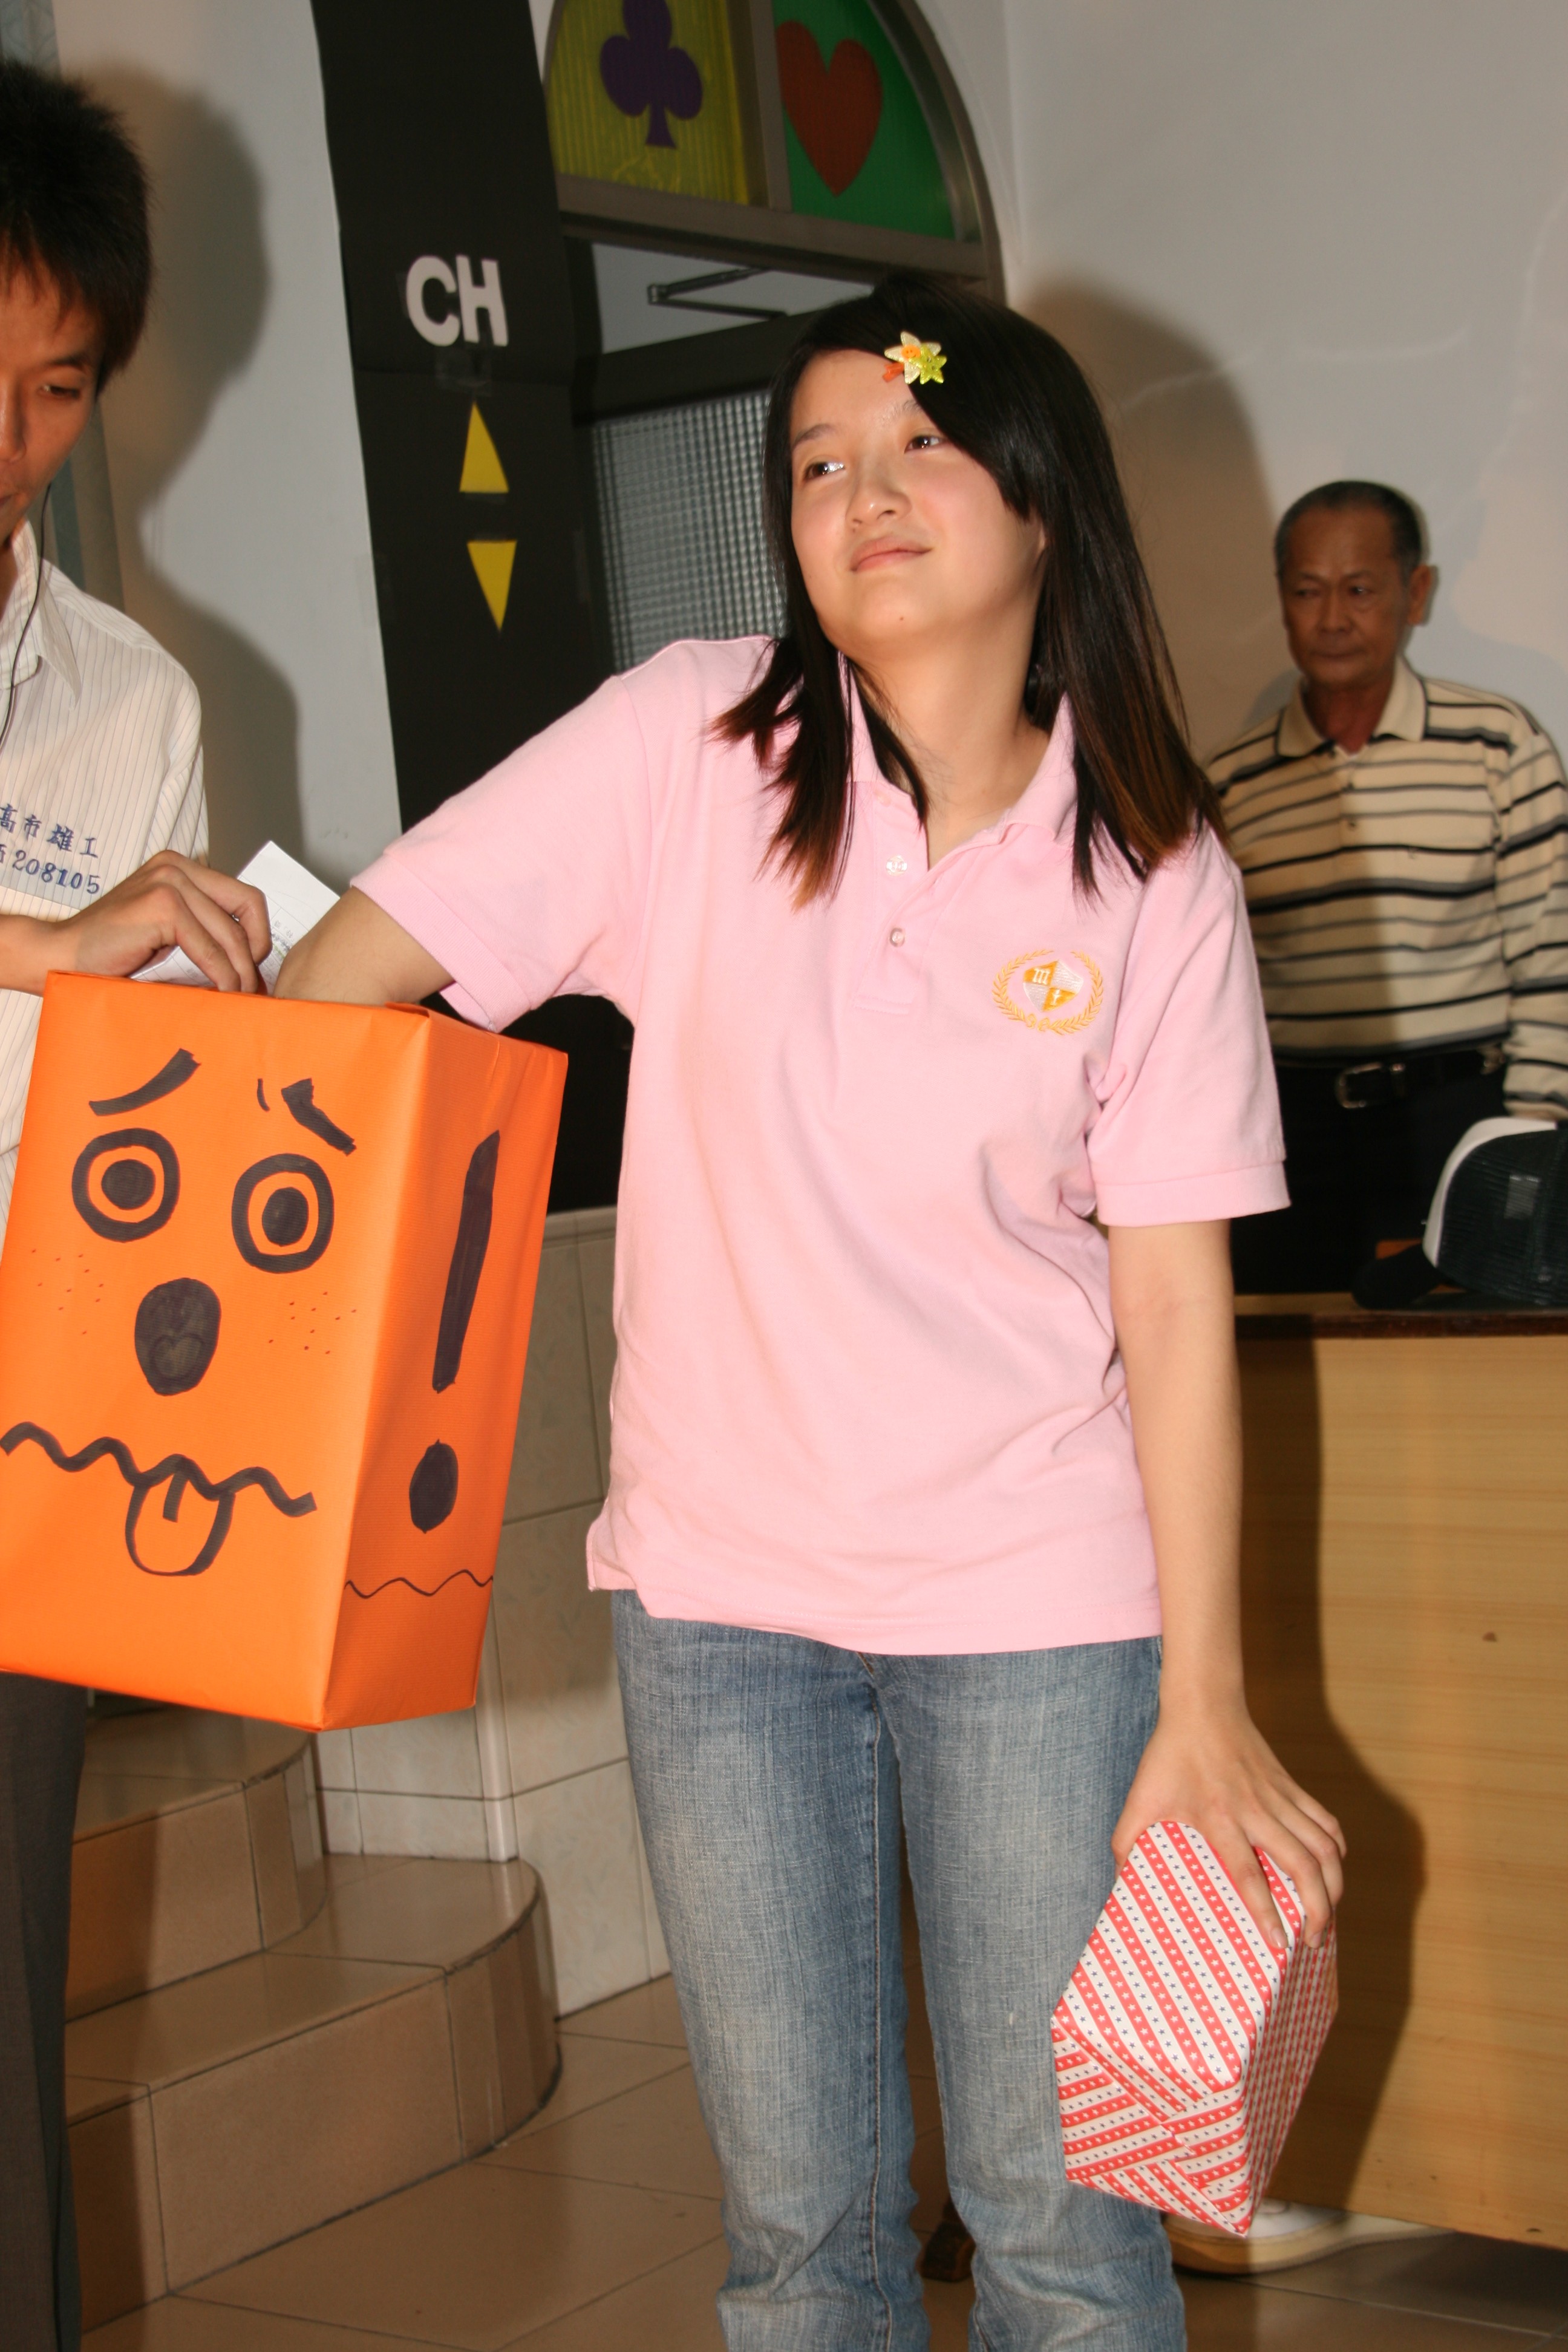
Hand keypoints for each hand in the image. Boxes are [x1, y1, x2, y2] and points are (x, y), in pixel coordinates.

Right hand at [10, 853, 270, 993]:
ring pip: (231, 934)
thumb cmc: (112, 953)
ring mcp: (169, 882)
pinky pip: (210, 949)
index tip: (254, 968)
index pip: (244, 896)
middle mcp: (176, 867)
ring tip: (239, 999)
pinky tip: (220, 996)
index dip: (259, 934)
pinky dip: (222, 977)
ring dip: (241, 973)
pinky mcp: (162, 906)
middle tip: (253, 989)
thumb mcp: (167, 934)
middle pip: (248, 909)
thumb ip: (202, 931)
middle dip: (256, 955)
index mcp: (180, 868)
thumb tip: (252, 963)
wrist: (61, 957)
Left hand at [1112, 1696, 1344, 1953]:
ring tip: (1328, 1917)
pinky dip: (1336, 1850)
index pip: (1249, 1875)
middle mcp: (1257, 1811)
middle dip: (1317, 1910)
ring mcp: (1279, 1797)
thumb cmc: (1170, 1753)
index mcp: (1219, 1818)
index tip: (1279, 1945)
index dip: (1266, 1913)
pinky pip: (1326, 1822)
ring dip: (1334, 1886)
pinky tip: (1333, 1871)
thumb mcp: (1140, 1798)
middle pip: (1303, 1866)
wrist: (1203, 1704)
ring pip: (1324, 1847)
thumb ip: (1125, 1841)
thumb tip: (1119, 1881)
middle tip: (1310, 1942)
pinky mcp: (1292, 1786)